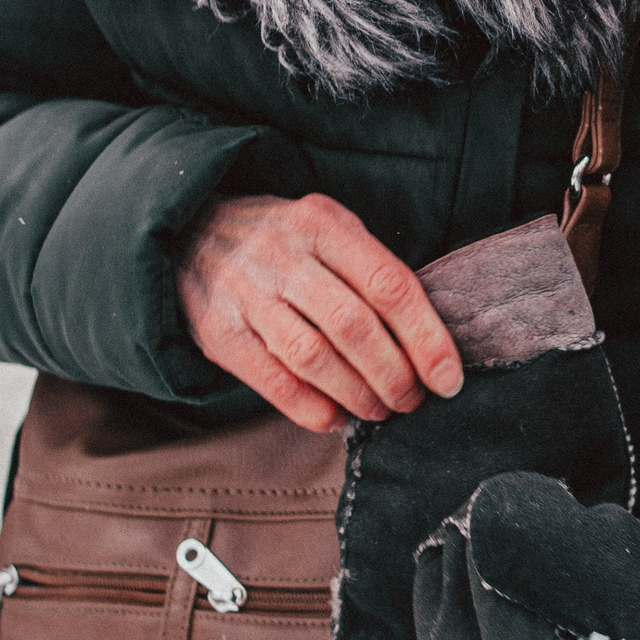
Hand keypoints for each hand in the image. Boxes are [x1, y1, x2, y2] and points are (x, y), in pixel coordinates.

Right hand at [179, 194, 461, 432]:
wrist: (191, 232)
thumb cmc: (283, 242)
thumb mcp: (327, 231)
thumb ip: (371, 273)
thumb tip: (428, 345)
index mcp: (322, 223)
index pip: (389, 285)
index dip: (426, 339)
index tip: (448, 379)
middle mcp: (282, 253)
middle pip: (355, 326)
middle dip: (394, 375)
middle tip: (411, 400)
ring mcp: (245, 291)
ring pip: (315, 358)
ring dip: (358, 395)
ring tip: (379, 410)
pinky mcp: (218, 331)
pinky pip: (274, 382)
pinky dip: (313, 409)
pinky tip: (336, 417)